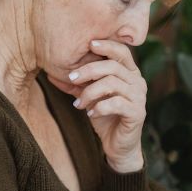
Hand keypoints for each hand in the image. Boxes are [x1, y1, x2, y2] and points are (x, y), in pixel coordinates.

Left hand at [49, 39, 146, 172]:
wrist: (118, 145)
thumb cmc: (105, 117)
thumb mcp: (88, 98)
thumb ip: (76, 85)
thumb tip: (51, 74)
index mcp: (129, 73)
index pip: (122, 52)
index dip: (107, 45)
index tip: (89, 44)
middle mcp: (138, 82)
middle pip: (113, 66)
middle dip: (88, 70)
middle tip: (71, 78)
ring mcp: (140, 97)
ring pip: (112, 84)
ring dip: (90, 92)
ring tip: (79, 104)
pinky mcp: (138, 113)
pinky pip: (116, 103)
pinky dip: (99, 107)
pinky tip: (90, 114)